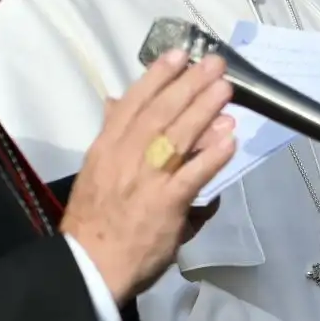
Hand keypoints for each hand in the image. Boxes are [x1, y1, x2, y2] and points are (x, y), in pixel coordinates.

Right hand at [61, 50, 235, 305]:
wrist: (90, 265)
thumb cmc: (94, 220)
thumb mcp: (94, 169)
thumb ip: (110, 134)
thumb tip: (114, 100)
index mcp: (106, 147)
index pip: (133, 103)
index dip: (157, 77)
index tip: (179, 54)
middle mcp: (125, 157)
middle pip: (161, 113)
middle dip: (189, 85)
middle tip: (214, 64)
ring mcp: (147, 180)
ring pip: (178, 137)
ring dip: (204, 110)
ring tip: (225, 91)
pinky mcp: (166, 205)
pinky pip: (193, 176)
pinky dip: (211, 157)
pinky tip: (229, 141)